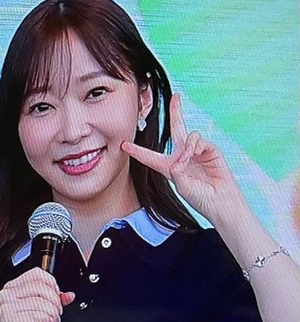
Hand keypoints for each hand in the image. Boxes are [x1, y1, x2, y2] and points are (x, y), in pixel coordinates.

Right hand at [0, 268, 74, 321]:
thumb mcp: (38, 311)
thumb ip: (54, 300)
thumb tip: (69, 295)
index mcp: (12, 287)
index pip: (36, 273)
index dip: (52, 283)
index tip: (57, 295)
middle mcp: (6, 294)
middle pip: (40, 286)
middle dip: (55, 300)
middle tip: (58, 311)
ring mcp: (6, 306)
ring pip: (40, 301)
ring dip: (53, 311)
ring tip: (54, 319)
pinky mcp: (9, 319)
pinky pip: (36, 314)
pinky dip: (47, 318)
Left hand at [121, 93, 244, 222]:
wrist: (221, 201)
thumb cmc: (200, 198)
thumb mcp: (182, 186)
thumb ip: (177, 171)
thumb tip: (181, 155)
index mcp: (169, 167)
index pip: (150, 157)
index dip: (137, 151)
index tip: (124, 144)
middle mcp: (182, 156)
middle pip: (176, 129)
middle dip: (176, 112)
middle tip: (176, 97)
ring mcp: (197, 152)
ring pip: (187, 134)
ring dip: (186, 146)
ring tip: (188, 160)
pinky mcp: (210, 150)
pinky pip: (197, 139)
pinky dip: (194, 146)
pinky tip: (196, 155)